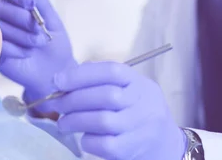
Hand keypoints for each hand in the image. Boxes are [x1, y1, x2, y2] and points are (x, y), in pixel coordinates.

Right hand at [0, 0, 76, 112]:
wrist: (56, 74)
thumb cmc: (55, 46)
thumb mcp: (53, 21)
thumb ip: (41, 1)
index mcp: (17, 3)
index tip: (31, 4)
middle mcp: (3, 15)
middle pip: (1, 5)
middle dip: (23, 18)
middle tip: (40, 30)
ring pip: (0, 24)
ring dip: (22, 35)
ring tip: (36, 44)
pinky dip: (15, 48)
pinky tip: (25, 54)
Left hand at [51, 61, 186, 159]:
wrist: (166, 145)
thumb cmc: (138, 112)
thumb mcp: (130, 90)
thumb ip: (102, 82)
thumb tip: (64, 79)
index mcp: (140, 83)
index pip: (112, 71)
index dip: (82, 74)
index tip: (58, 80)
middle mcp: (145, 103)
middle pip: (106, 96)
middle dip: (73, 99)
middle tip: (56, 103)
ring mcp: (141, 128)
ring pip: (103, 121)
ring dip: (75, 120)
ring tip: (63, 123)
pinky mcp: (133, 150)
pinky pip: (104, 144)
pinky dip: (87, 139)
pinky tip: (83, 137)